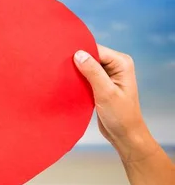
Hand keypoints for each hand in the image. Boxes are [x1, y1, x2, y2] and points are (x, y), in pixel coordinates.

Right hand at [73, 45, 158, 161]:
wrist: (124, 135)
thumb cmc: (121, 116)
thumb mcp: (106, 93)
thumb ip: (93, 72)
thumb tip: (78, 54)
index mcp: (122, 63)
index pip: (96, 50)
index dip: (80, 53)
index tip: (63, 59)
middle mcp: (116, 65)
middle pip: (91, 55)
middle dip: (77, 62)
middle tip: (60, 69)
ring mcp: (108, 74)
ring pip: (86, 65)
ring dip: (75, 71)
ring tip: (63, 76)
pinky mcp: (101, 83)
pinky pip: (85, 75)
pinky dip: (77, 79)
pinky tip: (68, 83)